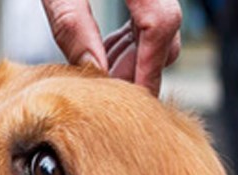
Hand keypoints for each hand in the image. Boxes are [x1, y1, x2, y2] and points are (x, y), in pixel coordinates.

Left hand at [40, 0, 181, 95]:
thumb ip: (71, 24)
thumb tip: (93, 71)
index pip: (160, 23)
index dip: (148, 66)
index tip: (134, 97)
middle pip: (166, 27)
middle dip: (139, 65)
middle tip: (107, 89)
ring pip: (162, 24)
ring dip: (135, 55)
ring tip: (100, 69)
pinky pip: (150, 14)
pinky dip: (132, 38)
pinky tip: (105, 48)